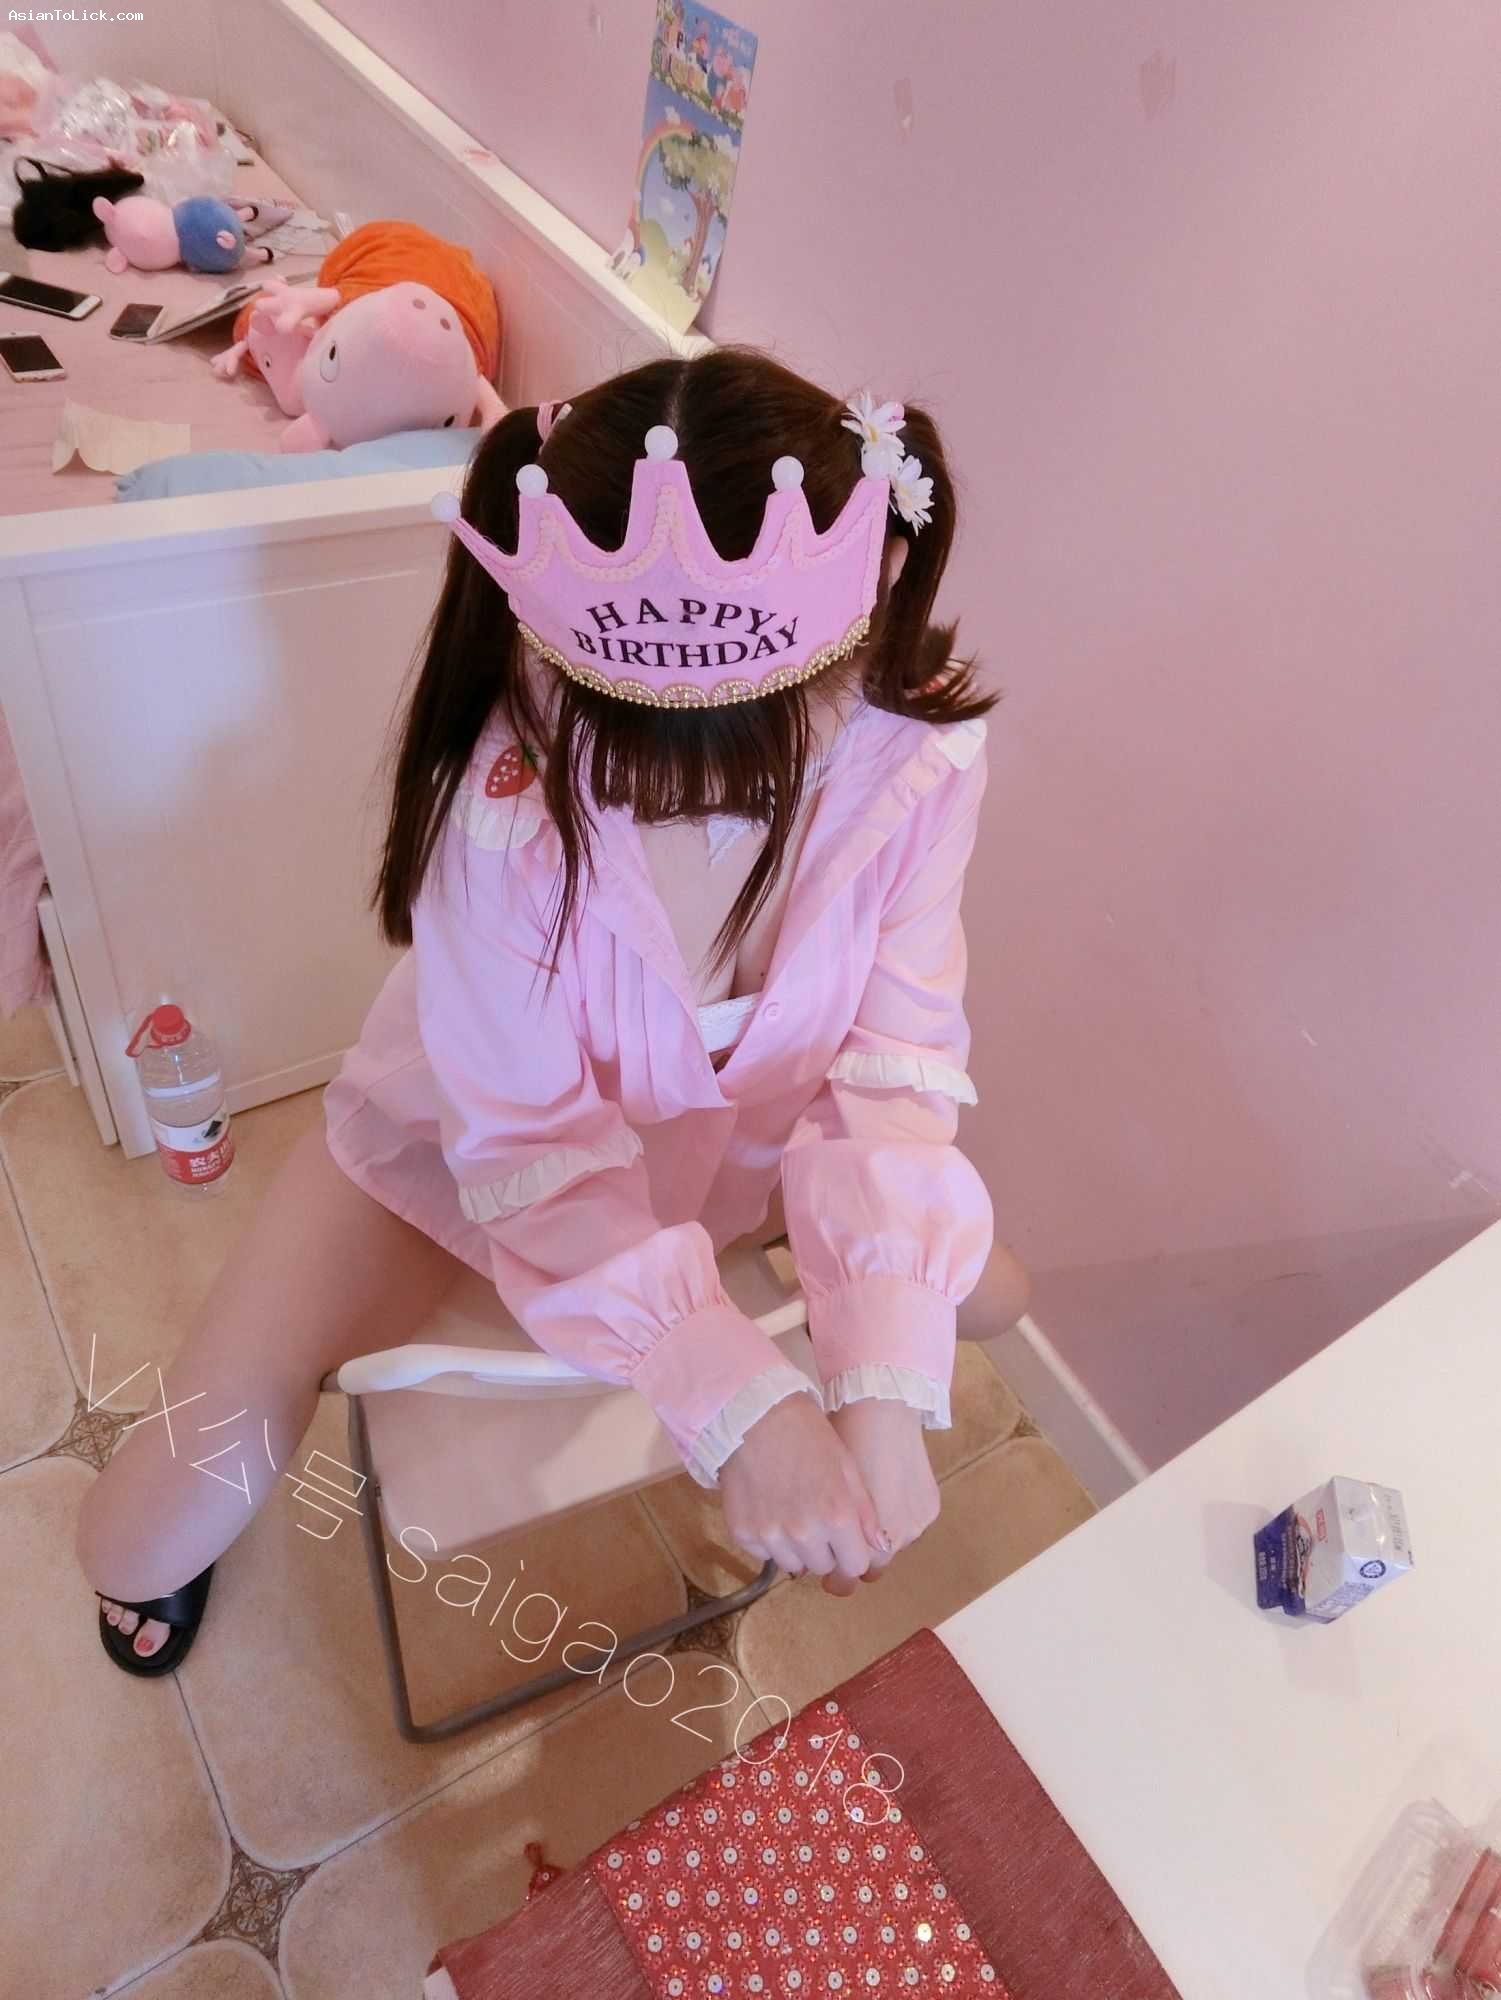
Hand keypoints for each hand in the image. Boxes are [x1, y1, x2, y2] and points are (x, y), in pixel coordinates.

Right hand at [719, 1393, 888, 1592]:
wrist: (757, 1414)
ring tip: (792, 1512)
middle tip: (816, 1518)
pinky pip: (763, 1553)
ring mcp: (770, 1536)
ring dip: (796, 1548)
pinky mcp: (743, 1533)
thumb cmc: (809, 1435)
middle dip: (825, 1549)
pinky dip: (768, 1539)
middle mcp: (804, 1533)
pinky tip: (769, 1508)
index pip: (855, 1566)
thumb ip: (866, 1512)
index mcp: (836, 1517)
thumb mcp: (848, 1467)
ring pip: (792, 1565)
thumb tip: (880, 1547)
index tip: (845, 1536)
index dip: (852, 1551)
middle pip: (823, 1567)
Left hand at [826, 1399, 940, 1592]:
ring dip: (881, 1536)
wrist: (880, 1410)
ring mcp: (917, 1523)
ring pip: (894, 1544)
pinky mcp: (931, 1506)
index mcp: (863, 1539)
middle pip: (874, 1566)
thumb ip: (823, 1533)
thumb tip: (811, 1560)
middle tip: (842, 1536)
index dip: (835, 1572)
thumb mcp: (825, 1493)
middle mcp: (896, 1538)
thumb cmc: (842, 1445)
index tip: (825, 1562)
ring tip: (867, 1505)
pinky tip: (887, 1490)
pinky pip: (912, 1521)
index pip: (849, 1577)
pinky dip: (899, 1514)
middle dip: (857, 1556)